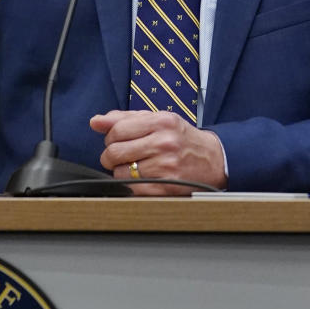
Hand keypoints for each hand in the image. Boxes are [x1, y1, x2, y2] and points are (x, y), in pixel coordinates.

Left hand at [90, 110, 226, 195]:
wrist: (213, 160)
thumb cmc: (181, 138)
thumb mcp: (158, 119)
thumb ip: (125, 118)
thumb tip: (95, 121)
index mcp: (161, 122)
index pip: (117, 130)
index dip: (110, 137)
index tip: (116, 141)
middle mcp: (164, 143)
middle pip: (115, 152)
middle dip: (111, 156)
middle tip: (120, 156)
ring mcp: (165, 167)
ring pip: (121, 173)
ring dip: (122, 172)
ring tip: (135, 167)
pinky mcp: (165, 188)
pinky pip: (132, 190)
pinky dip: (131, 186)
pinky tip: (142, 179)